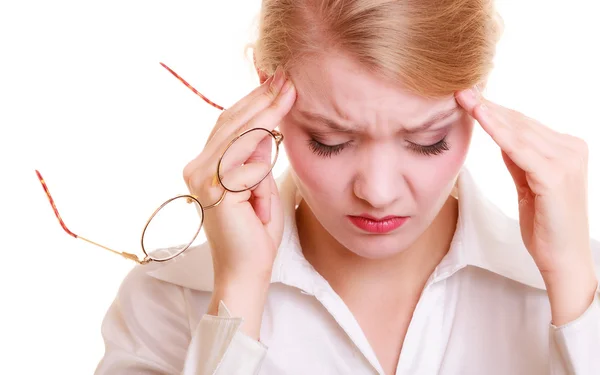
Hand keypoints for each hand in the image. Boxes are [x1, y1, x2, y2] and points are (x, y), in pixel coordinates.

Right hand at [183, 67, 295, 336]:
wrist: (248, 271)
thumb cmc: (257, 232)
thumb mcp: (259, 186)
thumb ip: (255, 159)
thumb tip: (263, 132)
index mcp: (205, 166)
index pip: (229, 126)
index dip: (254, 103)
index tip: (279, 85)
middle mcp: (196, 168)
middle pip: (230, 123)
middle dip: (261, 99)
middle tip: (286, 79)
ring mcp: (201, 178)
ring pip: (237, 134)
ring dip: (265, 112)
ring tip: (288, 92)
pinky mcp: (214, 190)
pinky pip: (244, 160)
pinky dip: (261, 150)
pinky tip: (276, 133)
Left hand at [455, 88, 596, 324]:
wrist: (562, 260)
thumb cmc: (546, 226)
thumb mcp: (528, 185)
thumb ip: (519, 160)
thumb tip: (501, 137)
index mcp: (567, 150)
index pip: (525, 124)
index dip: (495, 111)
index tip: (470, 97)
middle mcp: (571, 149)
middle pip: (521, 123)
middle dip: (489, 106)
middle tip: (462, 89)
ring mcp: (566, 161)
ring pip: (519, 131)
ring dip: (490, 113)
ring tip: (465, 97)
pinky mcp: (555, 175)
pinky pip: (519, 149)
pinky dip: (498, 131)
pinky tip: (480, 117)